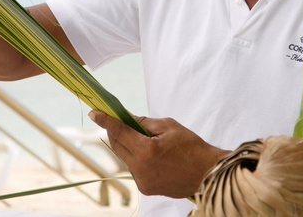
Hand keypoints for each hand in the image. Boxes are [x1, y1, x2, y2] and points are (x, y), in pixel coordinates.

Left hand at [89, 110, 229, 197]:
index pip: (119, 132)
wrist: (208, 174)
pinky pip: (134, 169)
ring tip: (141, 137)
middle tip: (115, 120)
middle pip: (118, 146)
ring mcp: (142, 181)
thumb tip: (127, 118)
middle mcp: (140, 169)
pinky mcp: (146, 189)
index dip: (105, 121)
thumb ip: (145, 123)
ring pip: (125, 158)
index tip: (94, 113)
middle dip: (115, 132)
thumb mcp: (169, 126)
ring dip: (127, 146)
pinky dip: (136, 158)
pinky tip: (149, 153)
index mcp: (146, 151)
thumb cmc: (193, 147)